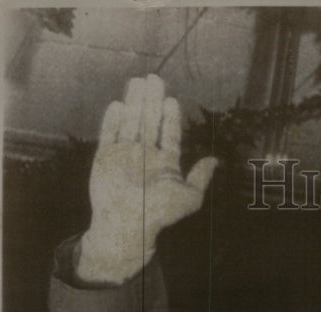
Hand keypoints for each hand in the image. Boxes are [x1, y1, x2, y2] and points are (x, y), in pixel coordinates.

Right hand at [78, 74, 216, 283]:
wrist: (127, 224)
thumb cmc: (160, 214)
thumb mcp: (190, 196)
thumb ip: (201, 177)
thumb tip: (216, 160)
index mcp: (164, 164)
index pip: (168, 135)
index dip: (170, 117)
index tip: (172, 100)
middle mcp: (144, 157)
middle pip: (149, 122)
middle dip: (152, 101)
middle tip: (155, 79)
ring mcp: (124, 156)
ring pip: (130, 122)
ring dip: (134, 102)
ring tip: (138, 82)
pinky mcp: (104, 158)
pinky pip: (109, 133)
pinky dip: (112, 119)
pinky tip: (118, 104)